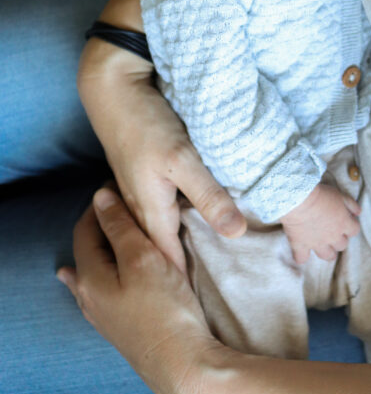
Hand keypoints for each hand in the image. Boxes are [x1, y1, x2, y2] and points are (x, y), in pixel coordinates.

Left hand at [57, 185, 234, 393]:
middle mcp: (89, 297)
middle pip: (88, 251)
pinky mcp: (122, 327)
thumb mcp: (143, 259)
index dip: (100, 205)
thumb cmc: (164, 309)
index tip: (120, 186)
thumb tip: (100, 197)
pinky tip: (105, 279)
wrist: (182, 365)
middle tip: (124, 205)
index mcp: (90, 277)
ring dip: (104, 250)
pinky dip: (106, 274)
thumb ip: (120, 227)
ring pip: (95, 272)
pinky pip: (106, 292)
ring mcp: (104, 316)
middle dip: (102, 225)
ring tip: (108, 235)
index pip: (86, 229)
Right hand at [78, 38, 245, 273]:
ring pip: (159, 226)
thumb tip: (235, 233)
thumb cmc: (147, 123)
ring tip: (201, 263)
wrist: (113, 88)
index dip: (185, 280)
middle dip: (180, 267)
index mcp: (150, 210)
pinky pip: (159, 206)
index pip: (168, 258)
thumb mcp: (184, 160)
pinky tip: (190, 216)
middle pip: (160, 246)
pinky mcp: (143, 173)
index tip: (201, 305)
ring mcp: (139, 188)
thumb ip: (209, 196)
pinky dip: (175, 217)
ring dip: (177, 241)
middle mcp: (141, 205)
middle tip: (206, 290)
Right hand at [280, 184, 360, 263]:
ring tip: (323, 247)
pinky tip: (301, 252)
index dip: (350, 227)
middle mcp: (332, 237)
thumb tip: (358, 213)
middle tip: (333, 232)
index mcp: (344, 224)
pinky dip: (301, 256)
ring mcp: (317, 243)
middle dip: (339, 240)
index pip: (354, 230)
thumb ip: (351, 205)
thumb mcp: (340, 195)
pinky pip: (302, 258)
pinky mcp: (300, 246)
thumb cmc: (321, 195)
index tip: (345, 222)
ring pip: (327, 256)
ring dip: (327, 252)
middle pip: (342, 245)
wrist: (299, 200)